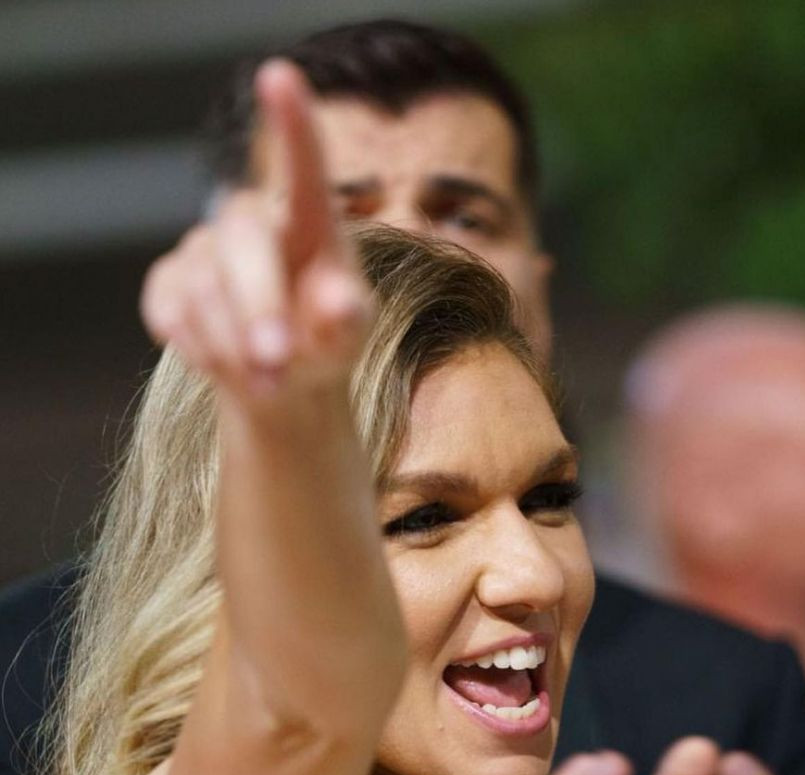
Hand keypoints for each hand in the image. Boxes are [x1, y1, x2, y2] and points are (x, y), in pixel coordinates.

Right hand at [140, 59, 370, 403]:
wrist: (282, 382)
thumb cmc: (325, 344)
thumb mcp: (348, 337)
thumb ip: (349, 321)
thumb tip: (344, 306)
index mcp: (310, 223)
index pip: (304, 168)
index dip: (292, 124)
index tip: (279, 76)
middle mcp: (255, 222)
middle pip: (243, 244)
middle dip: (258, 309)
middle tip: (277, 364)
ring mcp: (205, 247)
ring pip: (203, 289)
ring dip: (233, 346)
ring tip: (268, 381)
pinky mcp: (169, 279)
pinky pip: (170, 310)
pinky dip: (200, 349)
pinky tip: (226, 364)